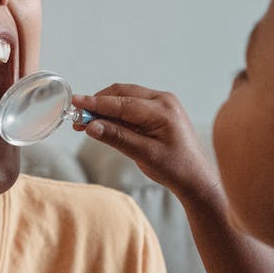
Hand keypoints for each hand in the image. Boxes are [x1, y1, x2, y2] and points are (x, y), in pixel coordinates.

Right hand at [73, 84, 218, 204]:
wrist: (198, 178)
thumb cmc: (176, 169)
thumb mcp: (144, 154)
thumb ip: (117, 137)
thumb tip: (91, 126)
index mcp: (163, 109)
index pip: (122, 103)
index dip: (96, 103)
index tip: (76, 102)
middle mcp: (164, 100)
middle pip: (122, 94)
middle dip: (98, 104)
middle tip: (78, 117)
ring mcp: (163, 104)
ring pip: (126, 97)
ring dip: (106, 108)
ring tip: (87, 122)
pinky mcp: (161, 111)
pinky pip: (134, 105)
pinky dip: (117, 112)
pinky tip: (105, 123)